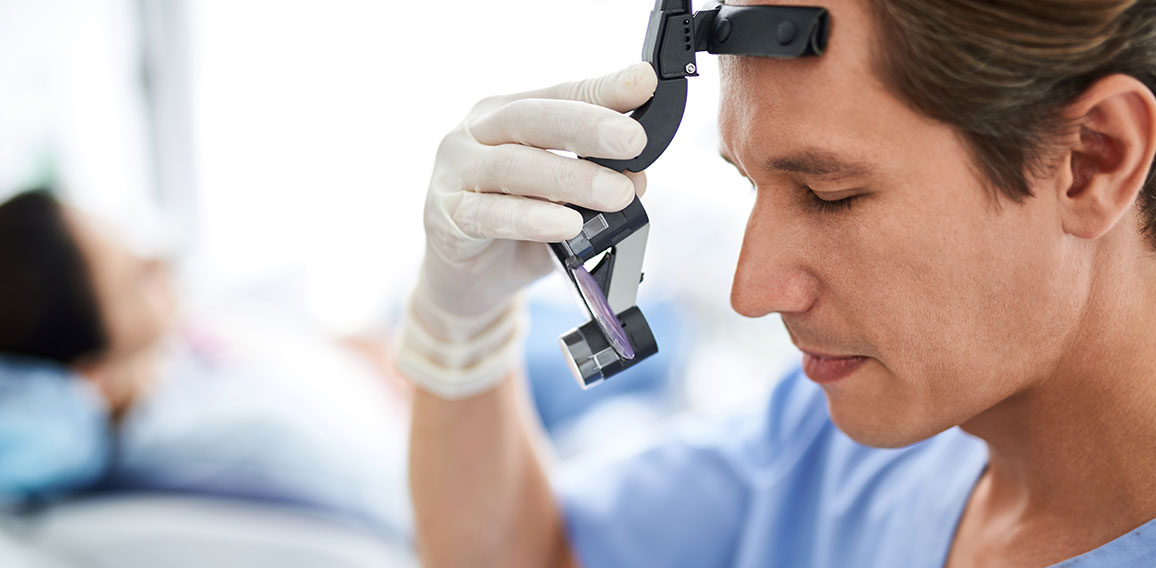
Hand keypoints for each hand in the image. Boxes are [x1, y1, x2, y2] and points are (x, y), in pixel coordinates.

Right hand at [396, 63, 657, 397]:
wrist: (467, 281)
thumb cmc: (517, 226)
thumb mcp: (564, 199)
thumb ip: (596, 182)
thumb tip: (640, 176)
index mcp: (507, 114)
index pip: (561, 94)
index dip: (604, 89)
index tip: (644, 83)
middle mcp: (476, 132)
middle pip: (532, 118)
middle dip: (588, 126)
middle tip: (634, 139)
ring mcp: (456, 171)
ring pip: (513, 166)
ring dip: (570, 179)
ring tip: (618, 194)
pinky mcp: (446, 214)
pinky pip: (489, 214)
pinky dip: (531, 218)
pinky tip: (566, 224)